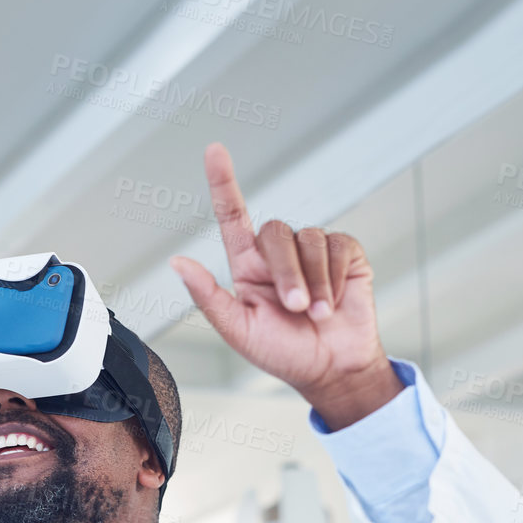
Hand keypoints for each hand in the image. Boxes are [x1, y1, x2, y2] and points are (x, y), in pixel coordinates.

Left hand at [170, 143, 401, 429]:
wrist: (332, 371)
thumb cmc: (284, 354)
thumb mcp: (239, 332)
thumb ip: (209, 297)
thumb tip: (177, 263)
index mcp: (248, 267)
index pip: (233, 216)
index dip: (223, 182)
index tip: (214, 151)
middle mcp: (278, 254)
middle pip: (275, 232)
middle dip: (286, 271)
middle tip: (296, 308)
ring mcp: (312, 252)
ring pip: (309, 238)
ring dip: (314, 281)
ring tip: (317, 313)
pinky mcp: (345, 255)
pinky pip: (338, 246)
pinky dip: (335, 276)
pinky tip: (335, 301)